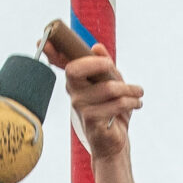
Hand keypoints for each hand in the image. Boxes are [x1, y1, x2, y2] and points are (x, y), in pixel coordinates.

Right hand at [52, 42, 143, 162]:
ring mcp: (80, 107)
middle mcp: (74, 93)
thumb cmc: (112, 111)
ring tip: (138, 92)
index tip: (44, 40)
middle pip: (74, 70)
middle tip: (112, 66)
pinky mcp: (91, 120)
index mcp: (76, 81)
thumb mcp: (112, 83)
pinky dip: (130, 102)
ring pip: (106, 88)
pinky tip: (137, 103)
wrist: (115, 142)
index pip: (62, 64)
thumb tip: (96, 46)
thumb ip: (106, 65)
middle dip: (97, 64)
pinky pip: (115, 103)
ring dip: (128, 89)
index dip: (51, 52)